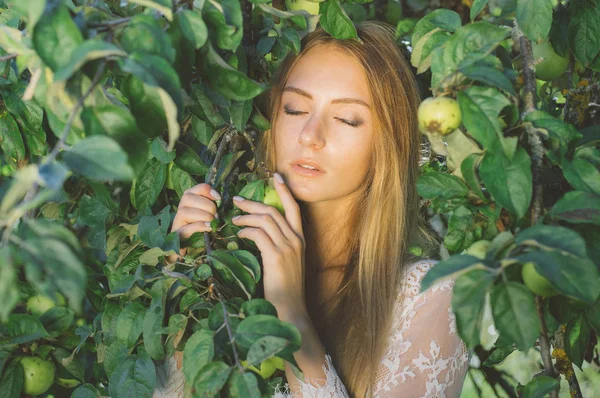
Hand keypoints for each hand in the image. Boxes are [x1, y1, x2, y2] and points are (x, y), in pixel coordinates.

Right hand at [166, 183, 220, 262]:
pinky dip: (199, 226)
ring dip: (203, 216)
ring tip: (212, 223)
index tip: (218, 199)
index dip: (209, 191)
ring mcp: (177, 222)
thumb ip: (213, 206)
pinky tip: (208, 228)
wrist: (189, 248)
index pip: (198, 187)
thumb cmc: (202, 228)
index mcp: (190, 199)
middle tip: (215, 216)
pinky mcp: (177, 235)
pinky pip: (186, 228)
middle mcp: (181, 207)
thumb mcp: (209, 214)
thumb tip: (222, 202)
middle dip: (207, 206)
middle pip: (188, 197)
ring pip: (185, 212)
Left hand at [232, 173, 306, 316]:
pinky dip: (246, 231)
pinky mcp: (276, 256)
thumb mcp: (286, 265)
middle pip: (273, 211)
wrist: (290, 310)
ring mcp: (287, 248)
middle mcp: (296, 241)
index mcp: (300, 241)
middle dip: (253, 202)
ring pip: (265, 220)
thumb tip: (259, 236)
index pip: (294, 209)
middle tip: (236, 200)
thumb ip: (278, 248)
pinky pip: (258, 234)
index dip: (284, 191)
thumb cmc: (285, 290)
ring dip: (246, 216)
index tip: (275, 177)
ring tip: (233, 218)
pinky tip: (238, 235)